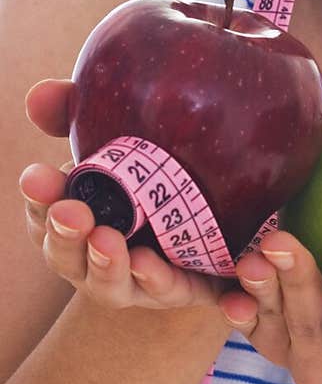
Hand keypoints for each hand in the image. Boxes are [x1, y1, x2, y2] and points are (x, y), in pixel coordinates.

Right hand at [20, 78, 230, 310]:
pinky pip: (169, 291)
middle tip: (72, 212)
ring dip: (105, 264)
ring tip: (107, 241)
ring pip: (111, 283)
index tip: (36, 176)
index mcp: (77, 218)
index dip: (39, 198)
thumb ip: (77, 114)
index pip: (46, 212)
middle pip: (68, 255)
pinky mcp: (182, 288)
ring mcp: (136, 279)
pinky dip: (156, 281)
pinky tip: (151, 264)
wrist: (223, 213)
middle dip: (66, 235)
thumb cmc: (151, 166)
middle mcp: (98, 255)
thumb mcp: (118, 136)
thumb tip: (41, 93)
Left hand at [217, 229, 321, 383]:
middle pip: (310, 337)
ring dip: (259, 292)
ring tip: (255, 251)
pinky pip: (242, 323)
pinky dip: (233, 303)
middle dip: (296, 290)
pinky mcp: (260, 335)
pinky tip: (228, 276)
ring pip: (270, 330)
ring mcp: (289, 357)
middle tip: (286, 239)